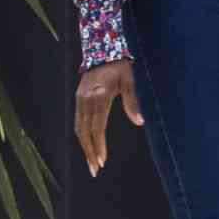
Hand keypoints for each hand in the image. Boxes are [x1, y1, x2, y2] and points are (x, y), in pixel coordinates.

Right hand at [73, 58, 139, 175]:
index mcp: (99, 95)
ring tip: (91, 163)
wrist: (103, 48)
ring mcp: (80, 98)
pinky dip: (82, 135)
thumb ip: (133, 101)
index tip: (102, 161)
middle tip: (95, 170)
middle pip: (85, 131)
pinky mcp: (78, 97)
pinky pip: (78, 121)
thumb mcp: (130, 79)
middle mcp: (86, 98)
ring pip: (79, 128)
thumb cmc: (120, 64)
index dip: (99, 145)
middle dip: (90, 152)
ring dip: (85, 147)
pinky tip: (87, 146)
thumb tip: (140, 122)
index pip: (97, 126)